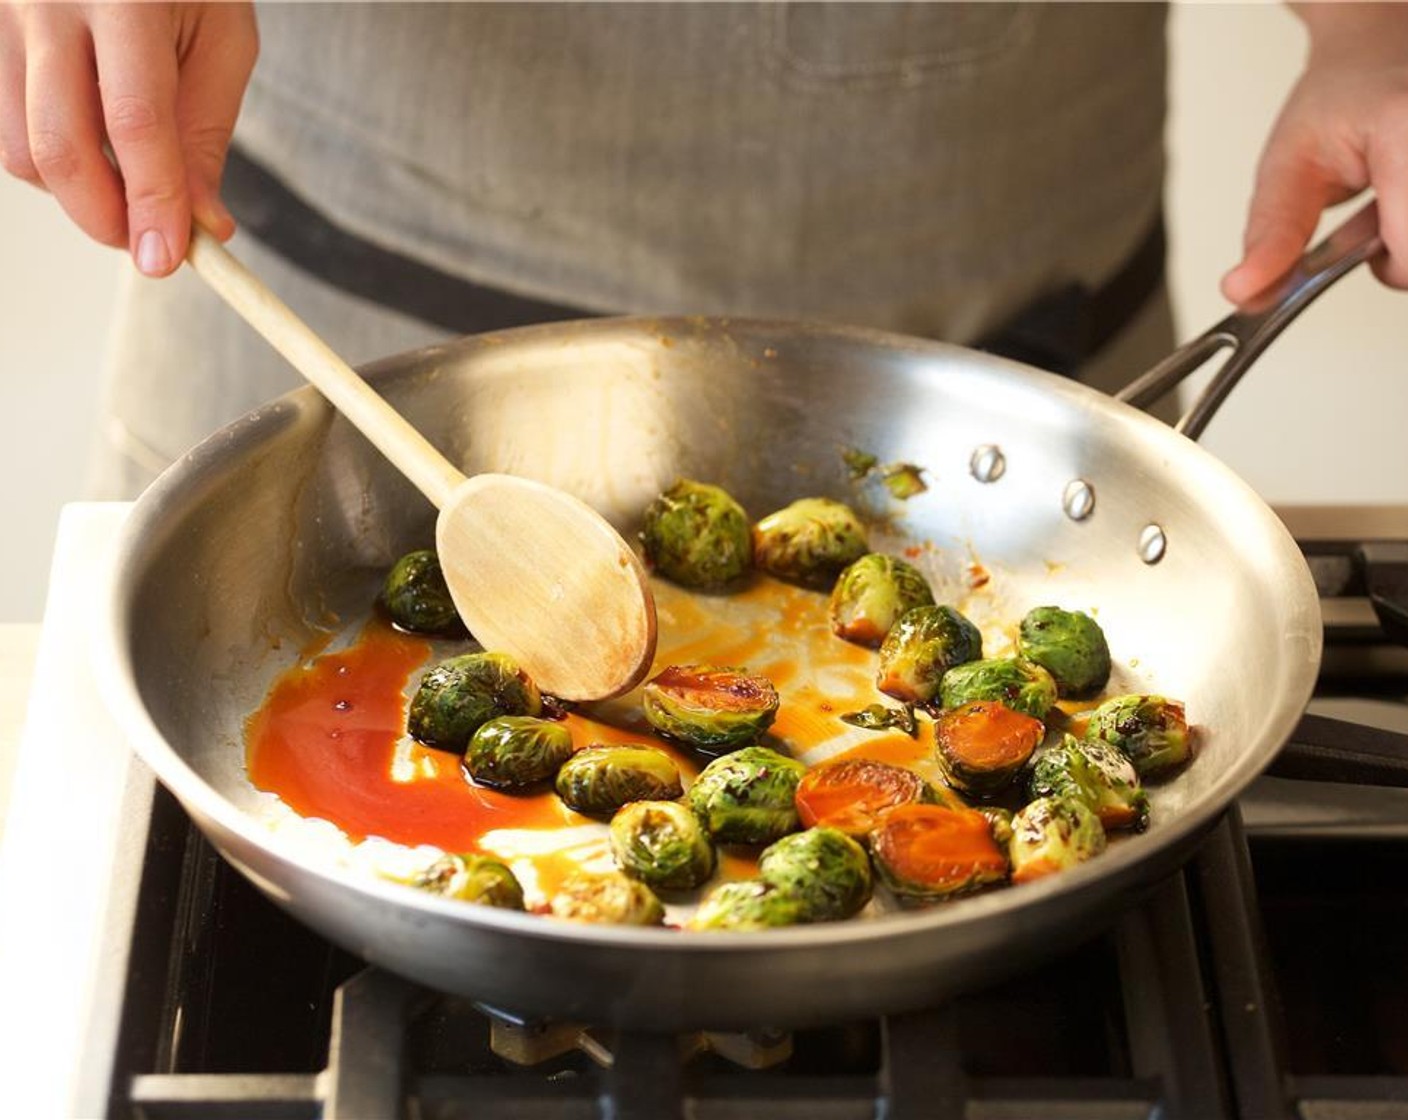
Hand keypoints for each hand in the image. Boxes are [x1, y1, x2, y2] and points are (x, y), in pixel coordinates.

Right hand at [0, 2, 256, 275]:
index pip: (134, 123)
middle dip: (107, 218)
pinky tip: (93, 149)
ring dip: (79, 196)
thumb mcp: (223, 39)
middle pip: (60, 146)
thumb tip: (202, 225)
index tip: (167, 259)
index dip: (152, 202)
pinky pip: (5, 131)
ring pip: (23, 150)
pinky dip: (53, 165)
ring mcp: (3, 16)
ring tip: (130, 186)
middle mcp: (47, 0)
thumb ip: (206, 132)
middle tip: (151, 244)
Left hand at [1221, 2, 1407, 303]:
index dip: (1390, 267)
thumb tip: (1244, 291)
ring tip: (1389, 201)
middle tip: (1377, 221)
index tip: (1367, 254)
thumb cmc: (1338, 101)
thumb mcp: (1286, 168)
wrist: (1375, 54)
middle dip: (1403, 253)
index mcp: (1405, 134)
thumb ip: (1269, 235)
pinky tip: (1402, 198)